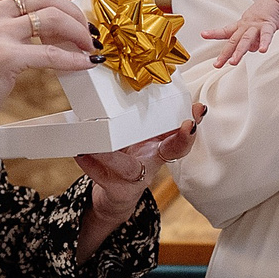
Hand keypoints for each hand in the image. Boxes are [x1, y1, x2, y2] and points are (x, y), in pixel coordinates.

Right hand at [0, 0, 97, 174]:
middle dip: (73, 11)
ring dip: (77, 31)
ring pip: (52, 18)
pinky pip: (51, 53)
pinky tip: (83, 63)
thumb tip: (51, 16)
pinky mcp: (6, 58)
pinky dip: (73, 58)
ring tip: (87, 44)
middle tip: (85, 28)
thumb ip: (6, 19)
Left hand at [73, 104, 203, 257]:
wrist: (116, 194)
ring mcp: (134, 178)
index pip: (182, 138)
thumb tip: (155, 83)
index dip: (191, 128)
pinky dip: (90, 165)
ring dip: (112, 154)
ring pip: (127, 167)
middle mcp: (152, 163)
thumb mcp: (143, 140)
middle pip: (169, 152)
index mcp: (159, 148)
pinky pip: (101, 176)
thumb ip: (150, 119)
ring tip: (97, 142)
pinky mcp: (115, 189)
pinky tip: (80, 153)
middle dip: (178, 139)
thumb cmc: (130, 158)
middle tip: (186, 125)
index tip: (198, 114)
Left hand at [198, 0, 278, 66]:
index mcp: (242, 25)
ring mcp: (256, 25)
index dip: (214, 33)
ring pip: (245, 39)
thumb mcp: (256, 26)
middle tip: (218, 64)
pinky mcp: (269, 24)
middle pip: (233, 40)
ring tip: (233, 62)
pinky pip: (266, 35)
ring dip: (239, 51)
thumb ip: (253, 39)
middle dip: (225, 54)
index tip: (203, 34)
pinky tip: (262, 50)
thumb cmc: (267, 11)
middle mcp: (247, 25)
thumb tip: (252, 49)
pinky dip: (264, 42)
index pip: (226, 30)